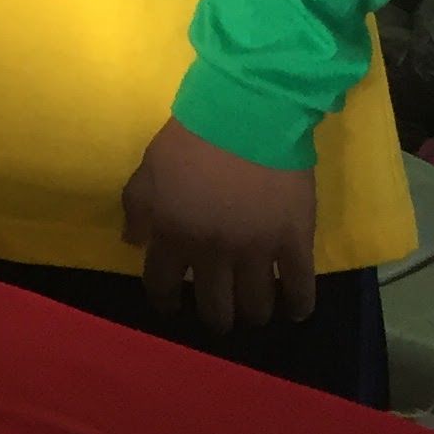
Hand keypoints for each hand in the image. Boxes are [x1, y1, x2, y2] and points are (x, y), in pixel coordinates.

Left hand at [121, 117, 316, 332]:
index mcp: (173, 235)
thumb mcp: (148, 170)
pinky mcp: (294, 240)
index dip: (166, 302)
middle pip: (214, 306)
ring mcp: (256, 250)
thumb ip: (137, 209)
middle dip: (215, 318)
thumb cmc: (191, 140)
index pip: (162, 285)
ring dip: (253, 314)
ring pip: (255, 305)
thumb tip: (133, 243)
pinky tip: (296, 311)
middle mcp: (213, 253)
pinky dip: (299, 305)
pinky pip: (300, 285)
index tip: (172, 306)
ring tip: (254, 313)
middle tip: (218, 316)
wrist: (246, 115)